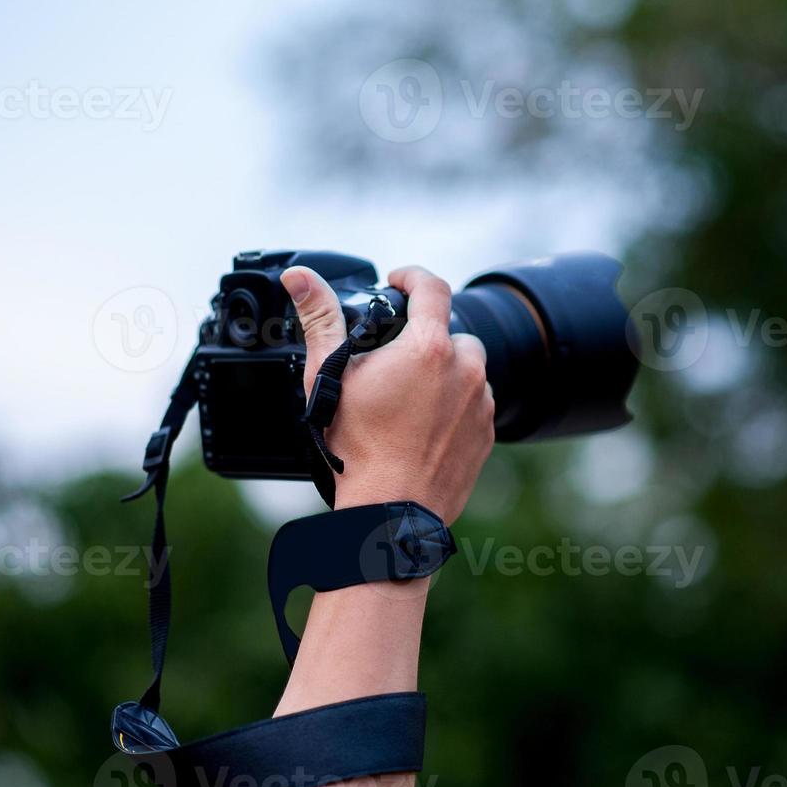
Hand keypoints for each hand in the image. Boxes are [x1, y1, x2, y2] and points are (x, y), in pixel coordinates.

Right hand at [280, 264, 494, 523]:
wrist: (389, 510)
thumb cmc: (358, 448)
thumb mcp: (330, 376)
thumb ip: (320, 318)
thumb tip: (300, 277)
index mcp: (429, 349)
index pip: (432, 288)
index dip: (412, 276)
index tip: (398, 281)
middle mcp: (464, 371)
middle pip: (451, 333)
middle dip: (426, 339)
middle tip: (394, 361)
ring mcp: (481, 404)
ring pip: (467, 370)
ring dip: (443, 374)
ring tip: (407, 400)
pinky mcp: (487, 434)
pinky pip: (475, 405)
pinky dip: (455, 406)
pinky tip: (424, 425)